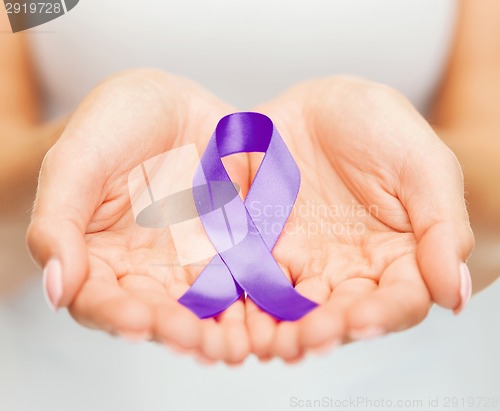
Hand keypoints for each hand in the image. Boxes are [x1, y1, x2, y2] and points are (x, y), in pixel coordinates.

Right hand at [27, 69, 250, 364]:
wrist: (167, 103)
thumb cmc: (112, 126)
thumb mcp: (77, 162)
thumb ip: (58, 223)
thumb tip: (57, 288)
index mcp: (99, 258)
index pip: (100, 302)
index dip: (116, 315)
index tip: (138, 320)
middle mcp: (148, 269)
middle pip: (159, 315)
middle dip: (177, 331)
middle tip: (194, 338)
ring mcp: (194, 260)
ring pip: (207, 308)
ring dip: (221, 329)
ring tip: (235, 340)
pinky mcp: (233, 246)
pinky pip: (246, 277)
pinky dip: (255, 297)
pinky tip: (267, 307)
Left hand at [246, 77, 474, 361]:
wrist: (319, 105)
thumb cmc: (379, 127)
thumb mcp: (422, 165)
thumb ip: (442, 227)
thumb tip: (453, 295)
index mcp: (399, 256)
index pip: (398, 300)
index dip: (382, 315)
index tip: (361, 321)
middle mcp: (351, 269)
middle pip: (341, 314)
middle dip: (324, 330)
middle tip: (306, 338)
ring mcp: (305, 261)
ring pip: (295, 308)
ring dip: (282, 328)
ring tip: (270, 340)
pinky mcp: (264, 248)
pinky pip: (254, 280)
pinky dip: (247, 301)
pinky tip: (238, 314)